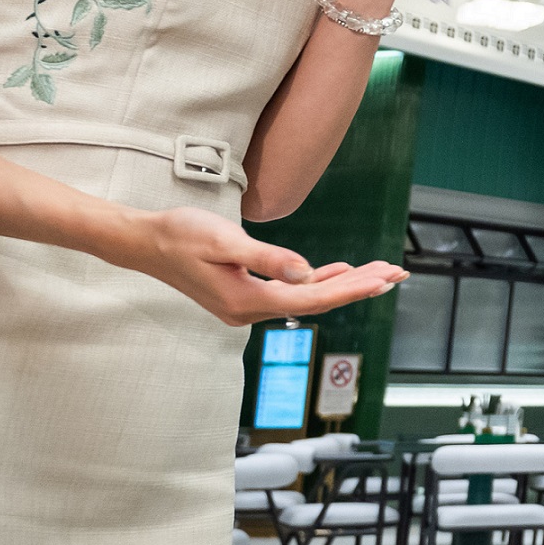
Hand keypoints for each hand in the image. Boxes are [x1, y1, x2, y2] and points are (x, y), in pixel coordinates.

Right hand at [112, 205, 404, 326]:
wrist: (144, 241)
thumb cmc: (181, 234)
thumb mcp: (224, 241)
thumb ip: (267, 259)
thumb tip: (308, 274)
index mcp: (246, 301)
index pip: (312, 299)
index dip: (352, 289)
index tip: (385, 279)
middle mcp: (248, 310)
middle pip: (316, 301)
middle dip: (359, 286)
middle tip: (399, 272)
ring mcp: (246, 304)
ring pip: (306, 296)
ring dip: (343, 283)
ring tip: (381, 271)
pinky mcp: (243, 293)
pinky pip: (291, 291)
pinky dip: (318, 280)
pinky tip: (337, 271)